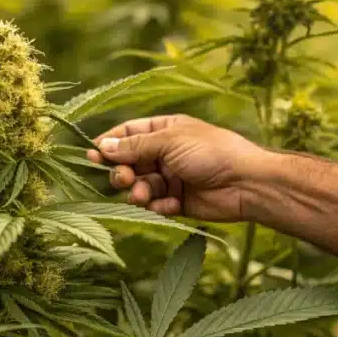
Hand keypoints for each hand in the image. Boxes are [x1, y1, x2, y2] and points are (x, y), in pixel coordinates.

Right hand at [86, 114, 268, 221]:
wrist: (246, 182)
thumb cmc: (211, 152)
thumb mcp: (170, 141)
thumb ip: (134, 146)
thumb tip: (102, 146)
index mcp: (165, 130)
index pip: (128, 134)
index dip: (109, 144)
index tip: (91, 156)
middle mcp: (166, 153)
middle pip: (129, 163)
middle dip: (122, 173)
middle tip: (122, 180)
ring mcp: (172, 178)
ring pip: (140, 186)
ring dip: (138, 192)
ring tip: (142, 196)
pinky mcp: (179, 202)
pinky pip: (157, 205)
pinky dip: (159, 206)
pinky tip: (170, 206)